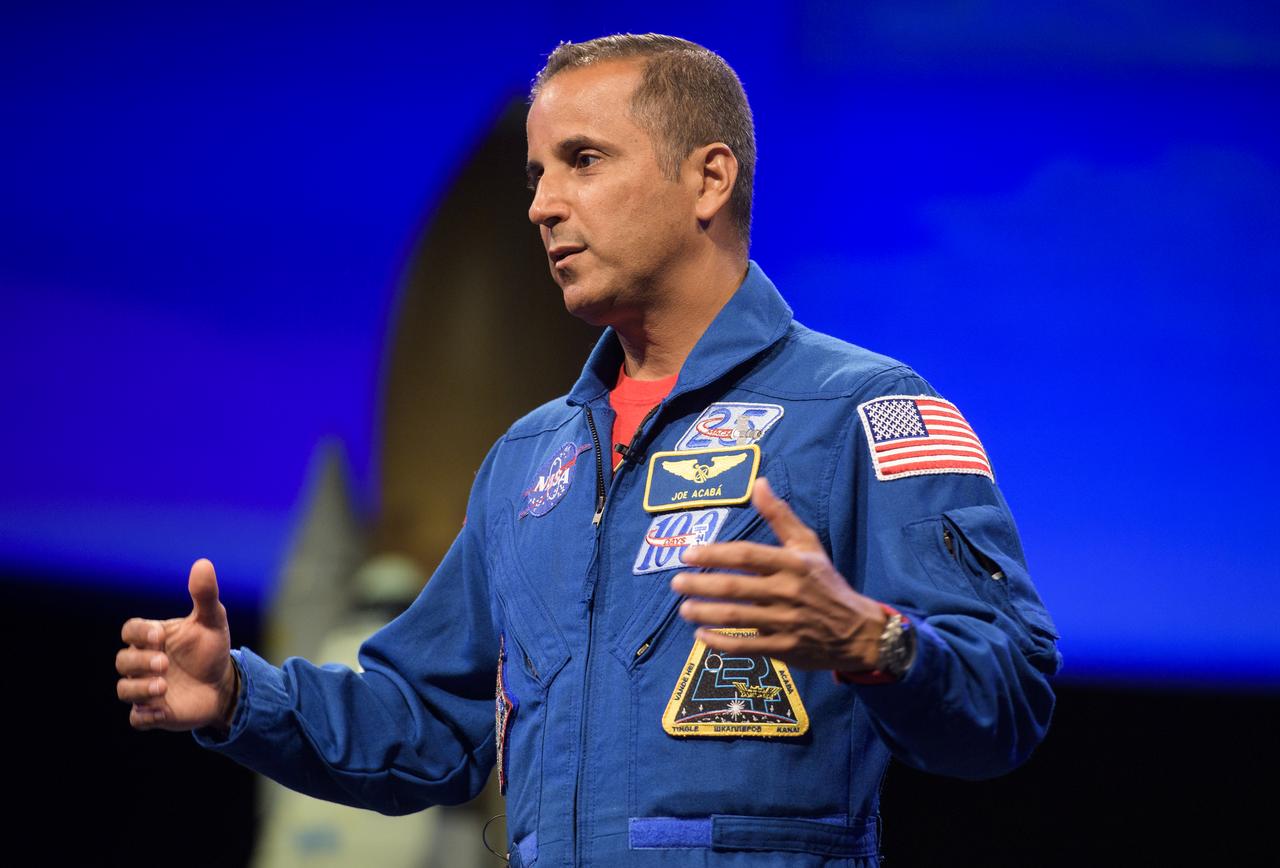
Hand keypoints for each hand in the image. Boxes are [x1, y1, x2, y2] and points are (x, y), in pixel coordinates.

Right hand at [116, 559, 237, 731]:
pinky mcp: (153, 713)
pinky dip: (145, 715)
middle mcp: (143, 662)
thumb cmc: (211, 648)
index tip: (159, 636)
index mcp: (153, 637)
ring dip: (140, 689)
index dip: (139, 634)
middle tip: (164, 663)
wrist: (224, 684)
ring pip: (125, 690)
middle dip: (140, 662)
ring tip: (163, 686)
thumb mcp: (213, 620)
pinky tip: (162, 710)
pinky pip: (137, 718)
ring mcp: (145, 688)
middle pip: (123, 661)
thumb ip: (205, 595)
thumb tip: (203, 563)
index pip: (130, 630)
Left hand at [671, 478, 887, 671]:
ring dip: (706, 613)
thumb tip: (758, 482)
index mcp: (792, 563)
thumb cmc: (826, 583)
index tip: (688, 554)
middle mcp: (788, 591)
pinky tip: (701, 636)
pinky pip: (747, 646)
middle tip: (676, 582)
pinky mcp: (785, 649)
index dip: (714, 554)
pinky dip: (721, 643)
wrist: (859, 631)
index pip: (747, 555)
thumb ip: (780, 516)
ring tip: (684, 608)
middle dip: (701, 584)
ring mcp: (786, 622)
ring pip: (737, 618)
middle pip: (736, 588)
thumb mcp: (808, 545)